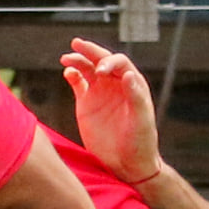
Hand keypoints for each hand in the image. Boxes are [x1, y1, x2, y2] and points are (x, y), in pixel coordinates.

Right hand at [59, 38, 163, 185]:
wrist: (128, 165)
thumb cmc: (141, 144)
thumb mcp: (142, 121)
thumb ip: (136, 97)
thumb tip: (128, 74)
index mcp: (132, 85)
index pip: (120, 63)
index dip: (110, 61)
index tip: (100, 71)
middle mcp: (116, 86)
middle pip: (102, 60)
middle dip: (90, 51)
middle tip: (77, 43)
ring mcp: (100, 93)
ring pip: (87, 69)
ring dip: (78, 61)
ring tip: (66, 59)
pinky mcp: (87, 104)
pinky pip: (78, 84)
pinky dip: (72, 76)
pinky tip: (67, 73)